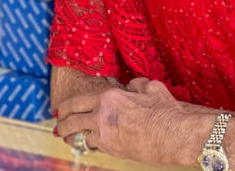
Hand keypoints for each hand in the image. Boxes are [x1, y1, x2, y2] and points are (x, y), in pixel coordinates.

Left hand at [53, 78, 206, 165]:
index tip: (60, 109)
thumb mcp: (151, 87)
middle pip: (72, 120)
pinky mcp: (113, 149)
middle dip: (61, 123)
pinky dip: (88, 145)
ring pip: (79, 137)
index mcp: (109, 96)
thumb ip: (135, 85)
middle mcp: (102, 114)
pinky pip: (93, 146)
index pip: (78, 101)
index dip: (65, 106)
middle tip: (58, 124)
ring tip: (66, 137)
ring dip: (71, 137)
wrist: (176, 135)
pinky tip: (87, 144)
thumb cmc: (167, 110)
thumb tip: (131, 87)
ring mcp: (106, 134)